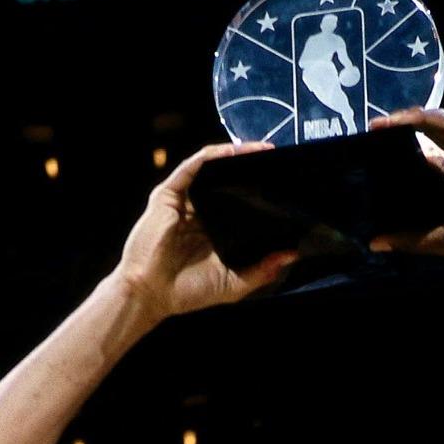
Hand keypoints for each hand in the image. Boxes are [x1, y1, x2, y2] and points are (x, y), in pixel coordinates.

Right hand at [117, 144, 296, 318]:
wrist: (151, 293)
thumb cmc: (188, 292)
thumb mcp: (234, 284)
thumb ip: (263, 270)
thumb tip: (292, 255)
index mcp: (214, 231)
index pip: (241, 204)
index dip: (261, 193)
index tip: (287, 187)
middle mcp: (200, 213)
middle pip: (228, 182)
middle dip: (252, 169)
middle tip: (280, 161)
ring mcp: (184, 202)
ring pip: (213, 169)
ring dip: (237, 155)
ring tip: (264, 150)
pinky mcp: (169, 194)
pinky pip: (194, 166)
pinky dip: (214, 156)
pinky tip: (235, 151)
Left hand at [368, 108, 443, 262]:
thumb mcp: (440, 239)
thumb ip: (410, 240)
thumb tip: (375, 243)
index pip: (425, 165)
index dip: (402, 160)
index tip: (375, 163)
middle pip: (426, 140)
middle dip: (399, 136)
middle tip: (371, 136)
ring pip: (432, 126)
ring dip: (404, 122)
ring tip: (377, 125)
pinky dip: (420, 117)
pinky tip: (398, 120)